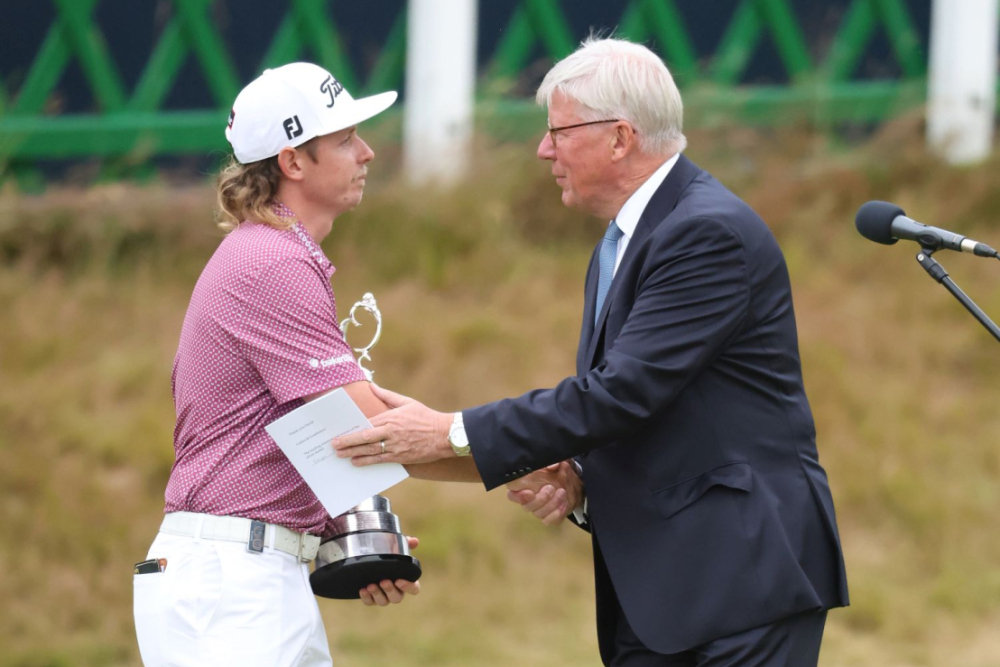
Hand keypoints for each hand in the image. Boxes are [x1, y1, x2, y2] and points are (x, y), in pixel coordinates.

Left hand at [333, 385, 453, 466]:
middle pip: (364, 438)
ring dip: (353, 453)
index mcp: (391, 417)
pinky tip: (357, 462)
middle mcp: (391, 432)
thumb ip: (387, 396)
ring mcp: (396, 446)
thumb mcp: (407, 402)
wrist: (445, 435)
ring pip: (369, 450)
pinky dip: (367, 461)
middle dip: (347, 442)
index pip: (366, 423)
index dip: (352, 428)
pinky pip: (380, 460)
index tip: (339, 431)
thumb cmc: (426, 417)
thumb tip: (372, 385)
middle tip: (333, 445)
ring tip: (341, 455)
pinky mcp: (401, 457)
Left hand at [359, 536, 421, 605]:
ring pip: (383, 602)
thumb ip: (405, 543)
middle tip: (383, 581)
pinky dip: (366, 597)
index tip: (399, 580)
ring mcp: (383, 596)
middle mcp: (395, 591)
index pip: (414, 589)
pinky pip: (370, 602)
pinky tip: (363, 589)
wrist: (367, 558)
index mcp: (405, 580)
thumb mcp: (395, 546)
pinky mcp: (370, 598)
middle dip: (390, 590)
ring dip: (377, 594)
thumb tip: (414, 541)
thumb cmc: (386, 553)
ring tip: (371, 585)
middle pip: (397, 598)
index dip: (409, 587)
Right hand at [506, 461, 583, 526]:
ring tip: (562, 492)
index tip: (529, 492)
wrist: (574, 483)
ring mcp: (539, 509)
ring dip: (551, 504)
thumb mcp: (558, 462)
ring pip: (538, 514)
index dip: (518, 496)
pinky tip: (564, 504)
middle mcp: (529, 499)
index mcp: (525, 485)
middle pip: (526, 506)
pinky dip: (556, 513)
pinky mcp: (549, 517)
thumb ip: (553, 462)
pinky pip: (549, 521)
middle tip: (551, 488)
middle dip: (540, 499)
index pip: (512, 494)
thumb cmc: (560, 471)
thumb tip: (552, 466)